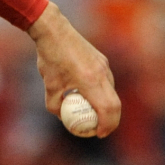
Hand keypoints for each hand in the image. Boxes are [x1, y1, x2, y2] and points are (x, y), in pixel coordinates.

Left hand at [27, 1, 120, 137]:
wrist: (53, 30)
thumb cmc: (49, 58)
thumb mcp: (49, 85)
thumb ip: (55, 105)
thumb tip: (62, 118)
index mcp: (90, 81)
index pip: (107, 109)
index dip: (106, 125)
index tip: (98, 134)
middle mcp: (102, 73)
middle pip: (115, 104)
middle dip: (111, 121)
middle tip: (100, 130)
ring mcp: (104, 65)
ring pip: (112, 92)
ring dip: (107, 106)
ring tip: (94, 114)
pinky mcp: (102, 59)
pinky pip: (107, 81)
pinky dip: (102, 92)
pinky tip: (88, 95)